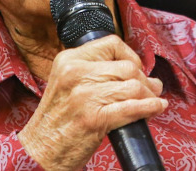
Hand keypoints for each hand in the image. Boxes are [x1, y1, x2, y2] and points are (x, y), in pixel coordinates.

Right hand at [18, 35, 166, 170]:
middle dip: (145, 78)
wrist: (39, 151)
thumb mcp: (65, 83)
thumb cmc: (55, 121)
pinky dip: (150, 108)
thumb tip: (132, 68)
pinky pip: (132, 107)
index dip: (130, 55)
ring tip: (154, 100)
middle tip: (152, 88)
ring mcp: (85, 96)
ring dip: (150, 95)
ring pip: (133, 86)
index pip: (111, 44)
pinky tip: (156, 108)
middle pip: (127, 66)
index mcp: (68, 60)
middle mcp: (75, 73)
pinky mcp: (94, 118)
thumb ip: (91, 72)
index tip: (136, 68)